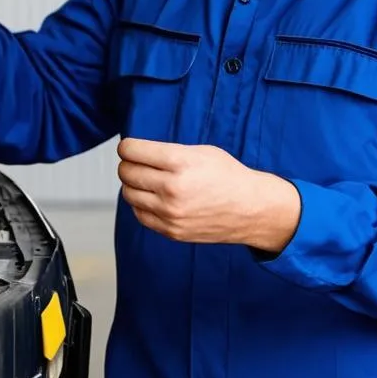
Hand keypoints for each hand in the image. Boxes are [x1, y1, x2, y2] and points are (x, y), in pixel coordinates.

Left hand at [116, 138, 300, 252]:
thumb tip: (137, 152)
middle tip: (135, 162)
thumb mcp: (201, 151)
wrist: (250, 208)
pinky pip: (139, 214)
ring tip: (145, 180)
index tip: (128, 148)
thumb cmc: (228, 176)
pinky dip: (141, 204)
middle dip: (127, 164)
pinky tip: (152, 197)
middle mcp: (172, 188)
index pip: (132, 151)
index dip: (127, 147)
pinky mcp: (171, 230)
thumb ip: (168, 151)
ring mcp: (170, 212)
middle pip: (126, 172)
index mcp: (180, 162)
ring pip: (129, 194)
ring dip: (132, 184)